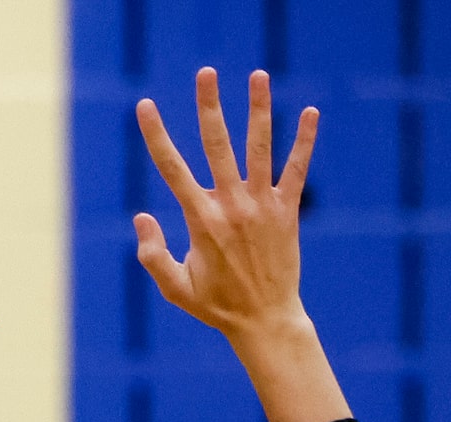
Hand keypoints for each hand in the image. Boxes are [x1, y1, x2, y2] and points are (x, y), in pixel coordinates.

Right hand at [135, 69, 349, 421]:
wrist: (265, 320)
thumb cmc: (215, 306)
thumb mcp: (174, 288)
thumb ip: (152, 253)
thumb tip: (140, 216)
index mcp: (200, 221)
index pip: (172, 169)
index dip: (156, 135)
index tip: (145, 106)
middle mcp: (232, 206)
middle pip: (217, 145)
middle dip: (209, 106)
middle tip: (205, 72)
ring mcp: (262, 206)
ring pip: (259, 147)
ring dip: (258, 109)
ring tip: (257, 75)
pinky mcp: (288, 211)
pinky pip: (296, 169)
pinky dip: (303, 140)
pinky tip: (309, 111)